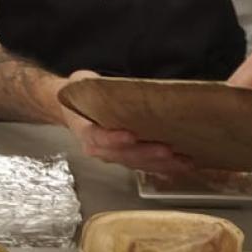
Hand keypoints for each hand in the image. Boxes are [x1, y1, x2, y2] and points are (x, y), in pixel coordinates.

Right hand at [58, 69, 194, 173]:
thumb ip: (91, 85)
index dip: (113, 139)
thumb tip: (110, 83)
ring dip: (159, 164)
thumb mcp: (81, 84)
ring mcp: (113, 155)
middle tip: (167, 150)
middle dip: (146, 153)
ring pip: (136, 163)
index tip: (130, 136)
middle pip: (123, 155)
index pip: (97, 137)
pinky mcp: (125, 158)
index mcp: (84, 129)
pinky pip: (144, 166)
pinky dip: (162, 169)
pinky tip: (178, 169)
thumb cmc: (80, 95)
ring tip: (181, 161)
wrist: (71, 109)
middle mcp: (98, 148)